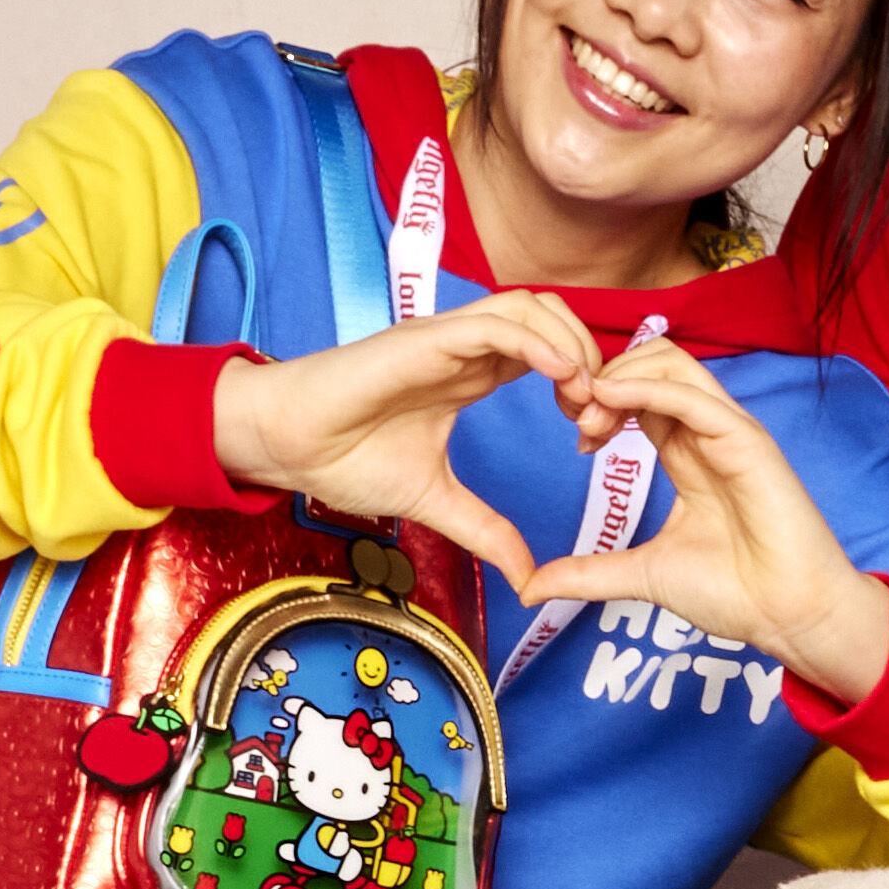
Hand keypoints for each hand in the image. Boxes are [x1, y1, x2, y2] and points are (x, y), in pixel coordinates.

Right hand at [208, 297, 597, 588]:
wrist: (288, 444)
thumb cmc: (345, 458)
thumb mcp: (437, 503)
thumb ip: (487, 532)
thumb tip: (529, 579)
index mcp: (473, 375)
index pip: (550, 354)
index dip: (585, 387)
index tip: (593, 436)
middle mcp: (466, 348)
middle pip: (552, 320)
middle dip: (591, 362)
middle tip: (600, 419)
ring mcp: (446, 338)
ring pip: (530, 309)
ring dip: (571, 348)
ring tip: (584, 401)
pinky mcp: (426, 338)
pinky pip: (495, 323)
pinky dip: (538, 342)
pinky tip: (562, 376)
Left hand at [514, 334, 888, 707]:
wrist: (789, 617)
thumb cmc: (736, 595)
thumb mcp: (642, 575)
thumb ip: (589, 573)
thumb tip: (531, 587)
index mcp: (688, 453)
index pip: (638, 394)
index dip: (598, 402)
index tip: (577, 439)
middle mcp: (708, 432)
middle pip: (650, 361)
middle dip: (602, 379)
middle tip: (577, 421)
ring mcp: (729, 431)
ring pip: (670, 361)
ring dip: (619, 376)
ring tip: (591, 414)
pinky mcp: (747, 439)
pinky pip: (691, 393)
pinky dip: (646, 386)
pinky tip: (610, 401)